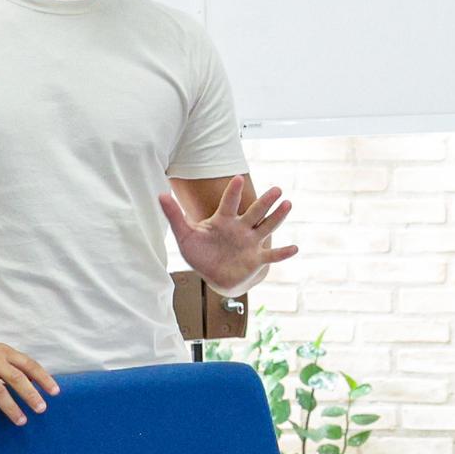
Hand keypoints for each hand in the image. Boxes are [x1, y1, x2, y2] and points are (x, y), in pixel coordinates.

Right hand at [0, 323, 56, 424]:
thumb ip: (6, 365)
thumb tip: (25, 383)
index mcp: (2, 352)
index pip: (28, 364)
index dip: (43, 378)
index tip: (55, 392)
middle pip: (16, 378)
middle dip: (31, 395)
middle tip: (41, 409)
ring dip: (10, 407)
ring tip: (21, 420)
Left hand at [164, 181, 296, 295]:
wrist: (214, 275)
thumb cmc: (200, 253)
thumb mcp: (184, 235)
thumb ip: (174, 216)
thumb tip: (160, 194)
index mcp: (224, 220)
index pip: (229, 203)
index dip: (233, 192)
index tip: (238, 178)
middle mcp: (241, 228)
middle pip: (255, 212)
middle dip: (265, 201)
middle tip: (277, 189)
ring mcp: (251, 243)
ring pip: (267, 227)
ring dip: (277, 217)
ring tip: (288, 204)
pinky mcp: (256, 259)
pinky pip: (271, 256)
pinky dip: (282, 253)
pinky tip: (295, 248)